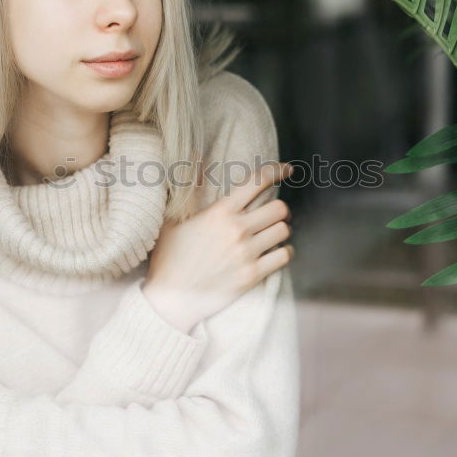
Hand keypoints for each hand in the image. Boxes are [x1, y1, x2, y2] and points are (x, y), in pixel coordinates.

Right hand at [142, 161, 293, 332]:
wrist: (170, 297)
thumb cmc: (170, 256)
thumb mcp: (173, 218)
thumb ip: (189, 187)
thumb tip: (196, 159)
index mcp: (220, 212)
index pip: (257, 181)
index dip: (277, 171)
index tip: (287, 170)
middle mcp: (237, 230)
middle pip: (279, 208)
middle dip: (279, 208)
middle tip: (273, 213)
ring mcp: (246, 254)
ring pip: (283, 231)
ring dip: (280, 229)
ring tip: (271, 233)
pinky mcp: (252, 276)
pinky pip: (284, 256)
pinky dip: (284, 252)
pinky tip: (275, 252)